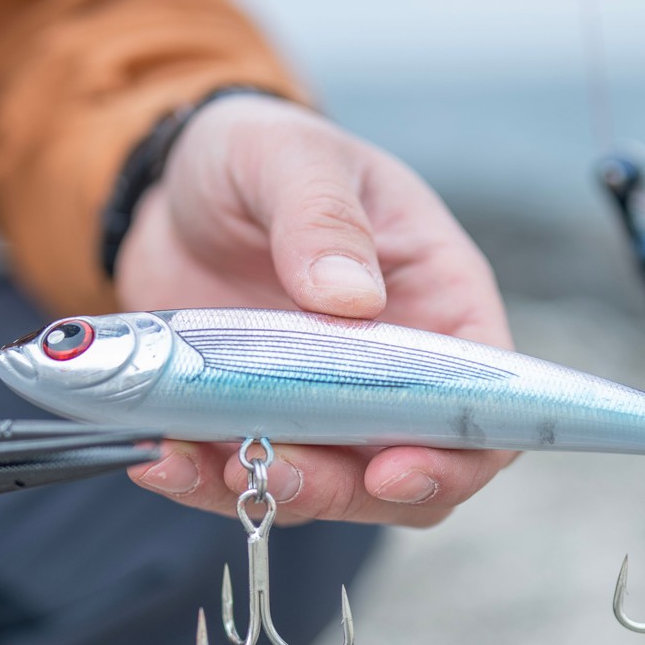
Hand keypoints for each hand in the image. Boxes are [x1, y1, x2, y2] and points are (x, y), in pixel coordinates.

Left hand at [114, 95, 516, 527]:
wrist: (170, 178)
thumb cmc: (258, 151)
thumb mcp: (291, 156)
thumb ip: (323, 216)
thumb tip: (352, 297)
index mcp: (440, 301)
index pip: (483, 403)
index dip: (454, 455)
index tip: (391, 472)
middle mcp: (396, 369)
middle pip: (408, 471)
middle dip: (344, 490)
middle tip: (276, 474)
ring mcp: (327, 404)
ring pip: (326, 488)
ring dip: (269, 493)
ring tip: (203, 466)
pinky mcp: (259, 420)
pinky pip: (245, 476)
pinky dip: (204, 481)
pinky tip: (161, 457)